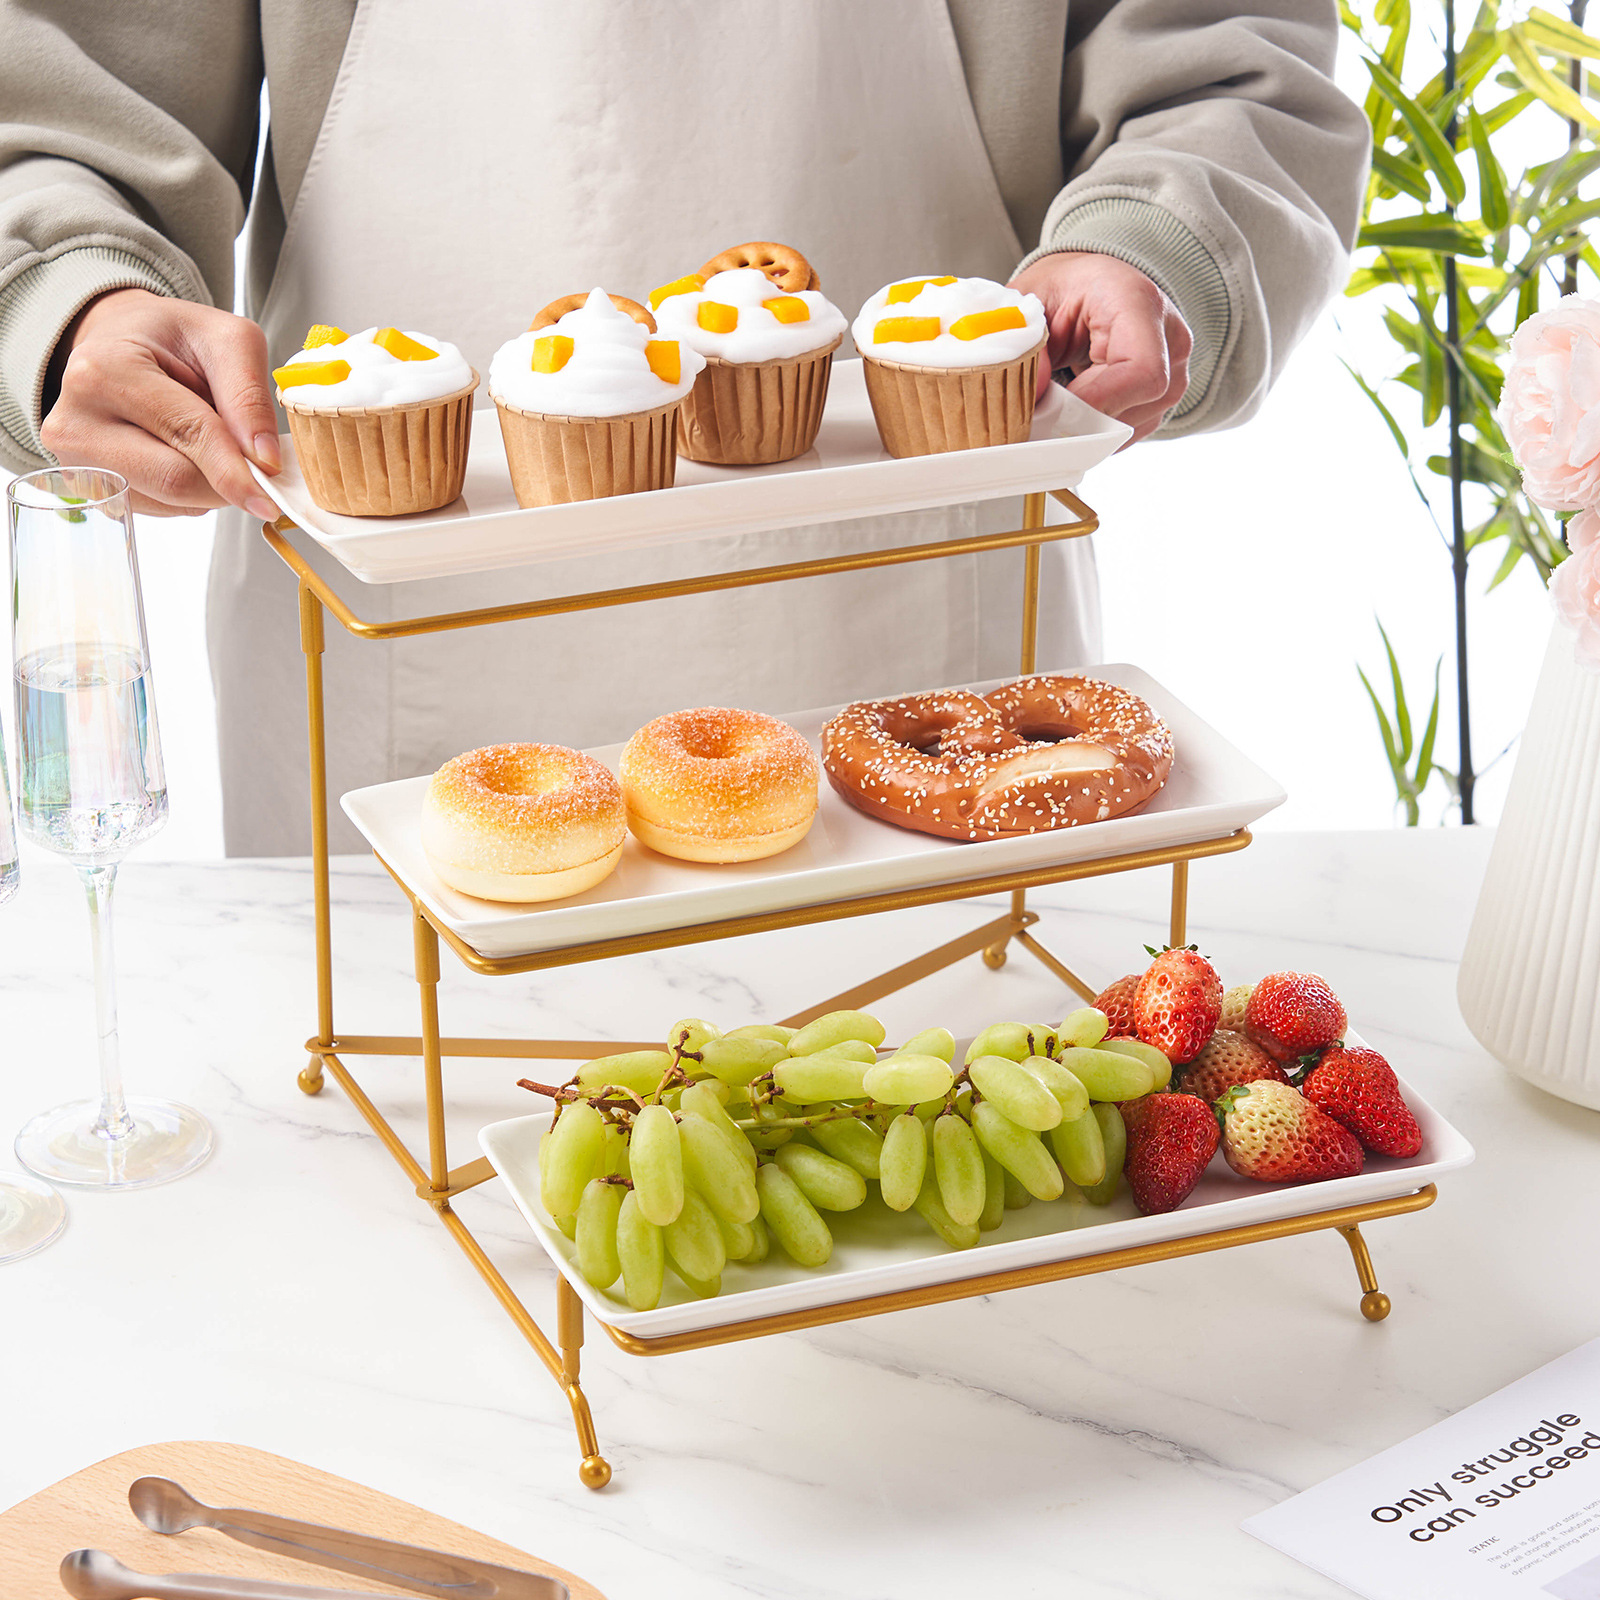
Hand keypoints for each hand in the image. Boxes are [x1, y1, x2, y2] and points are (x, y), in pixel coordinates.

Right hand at [41, 288, 281, 519]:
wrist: (123, 342)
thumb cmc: (172, 339)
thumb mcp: (225, 340)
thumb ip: (248, 395)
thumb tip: (265, 460)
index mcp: (103, 371)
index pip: (186, 436)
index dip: (237, 469)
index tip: (271, 495)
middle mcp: (76, 421)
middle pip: (175, 480)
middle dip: (227, 480)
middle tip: (251, 461)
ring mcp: (77, 462)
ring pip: (171, 501)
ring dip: (209, 485)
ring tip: (202, 439)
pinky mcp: (91, 491)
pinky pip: (161, 509)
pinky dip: (189, 493)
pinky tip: (180, 454)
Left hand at [1009, 253, 1191, 445]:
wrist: (1090, 284)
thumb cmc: (1062, 289)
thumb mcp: (1029, 304)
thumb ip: (1026, 344)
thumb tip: (1035, 392)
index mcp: (1137, 302)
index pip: (1142, 371)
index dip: (1098, 403)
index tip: (1054, 413)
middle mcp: (1169, 335)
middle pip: (1138, 405)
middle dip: (1084, 420)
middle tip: (1040, 419)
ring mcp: (1175, 368)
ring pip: (1136, 425)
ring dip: (1090, 427)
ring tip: (1055, 407)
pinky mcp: (1166, 393)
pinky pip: (1134, 430)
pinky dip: (1099, 430)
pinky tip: (1076, 410)